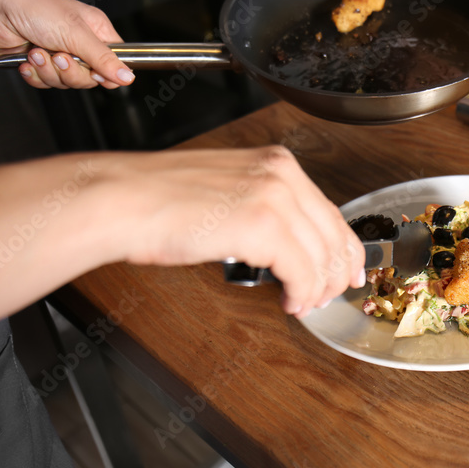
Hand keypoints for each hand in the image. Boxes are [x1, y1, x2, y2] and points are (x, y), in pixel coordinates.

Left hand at [0, 0, 133, 88]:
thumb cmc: (31, 7)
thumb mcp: (75, 33)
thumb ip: (104, 58)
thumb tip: (128, 77)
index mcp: (94, 28)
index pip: (115, 60)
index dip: (106, 71)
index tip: (95, 72)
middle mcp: (78, 42)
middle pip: (90, 76)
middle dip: (70, 71)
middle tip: (59, 55)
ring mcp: (58, 53)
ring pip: (68, 81)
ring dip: (49, 71)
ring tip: (37, 52)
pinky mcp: (39, 63)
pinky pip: (47, 83)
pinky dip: (36, 75)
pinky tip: (27, 60)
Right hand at [102, 146, 365, 317]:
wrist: (120, 200)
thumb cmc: (157, 200)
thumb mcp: (227, 189)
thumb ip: (264, 205)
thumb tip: (288, 241)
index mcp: (276, 163)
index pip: (329, 210)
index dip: (344, 246)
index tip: (348, 268)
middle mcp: (282, 174)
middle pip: (334, 234)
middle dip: (337, 272)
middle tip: (330, 296)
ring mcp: (275, 198)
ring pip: (323, 256)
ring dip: (318, 288)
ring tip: (304, 304)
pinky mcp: (263, 226)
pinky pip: (302, 272)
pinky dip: (302, 293)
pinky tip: (292, 303)